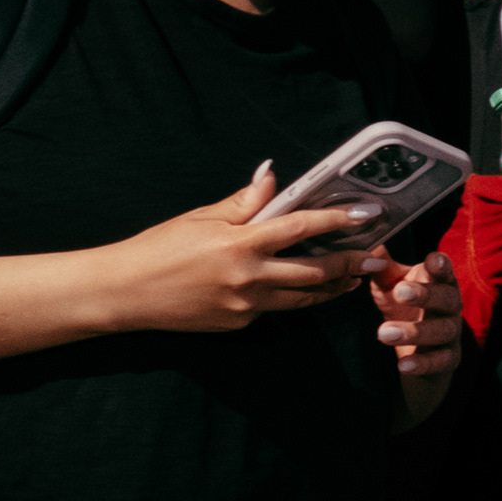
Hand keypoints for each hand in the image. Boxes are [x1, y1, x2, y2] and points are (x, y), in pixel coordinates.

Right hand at [104, 164, 376, 334]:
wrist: (125, 292)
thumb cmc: (159, 247)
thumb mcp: (201, 217)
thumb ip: (244, 201)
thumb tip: (274, 176)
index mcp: (239, 243)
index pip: (301, 227)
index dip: (339, 219)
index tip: (369, 214)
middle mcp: (248, 277)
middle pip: (316, 271)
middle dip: (351, 263)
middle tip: (376, 256)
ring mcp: (246, 305)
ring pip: (304, 299)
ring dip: (333, 288)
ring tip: (352, 277)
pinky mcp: (240, 324)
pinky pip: (274, 309)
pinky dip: (290, 297)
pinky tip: (299, 287)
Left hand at [374, 250, 460, 381]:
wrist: (417, 350)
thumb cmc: (405, 308)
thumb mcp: (391, 286)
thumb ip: (382, 268)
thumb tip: (370, 245)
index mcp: (440, 284)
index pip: (444, 271)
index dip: (441, 265)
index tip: (432, 259)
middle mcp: (451, 307)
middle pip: (447, 299)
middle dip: (426, 294)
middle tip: (400, 291)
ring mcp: (452, 333)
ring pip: (442, 330)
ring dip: (415, 331)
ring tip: (384, 333)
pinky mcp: (448, 358)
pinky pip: (440, 361)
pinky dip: (423, 363)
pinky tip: (404, 365)